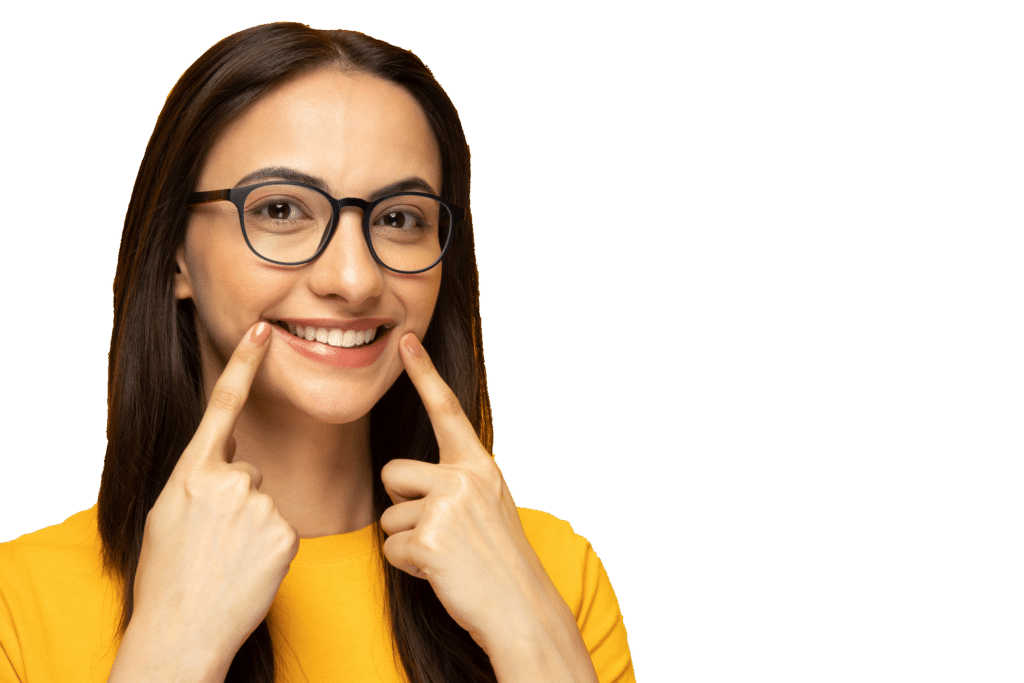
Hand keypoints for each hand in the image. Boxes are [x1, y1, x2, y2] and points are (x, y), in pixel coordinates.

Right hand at [129, 322, 298, 666]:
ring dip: (253, 525)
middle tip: (212, 540)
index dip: (244, 364)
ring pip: (267, 501)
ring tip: (227, 558)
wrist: (181, 631)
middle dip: (236, 500)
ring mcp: (259, 506)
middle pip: (248, 472)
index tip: (263, 330)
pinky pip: (284, 528)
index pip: (222, 406)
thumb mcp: (168, 513)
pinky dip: (270, 546)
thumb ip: (197, 477)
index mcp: (191, 472)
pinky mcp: (286, 533)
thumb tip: (226, 456)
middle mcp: (227, 481)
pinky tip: (248, 568)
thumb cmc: (168, 574)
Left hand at [379, 333, 562, 655]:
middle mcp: (465, 477)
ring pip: (389, 515)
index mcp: (480, 466)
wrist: (521, 608)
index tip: (406, 339)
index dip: (424, 374)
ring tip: (445, 556)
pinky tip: (440, 573)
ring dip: (407, 542)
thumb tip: (403, 479)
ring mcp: (448, 506)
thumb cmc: (498, 561)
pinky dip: (407, 566)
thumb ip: (456, 483)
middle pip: (393, 472)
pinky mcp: (430, 538)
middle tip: (437, 531)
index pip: (447, 411)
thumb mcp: (488, 508)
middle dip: (402, 504)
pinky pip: (391, 547)